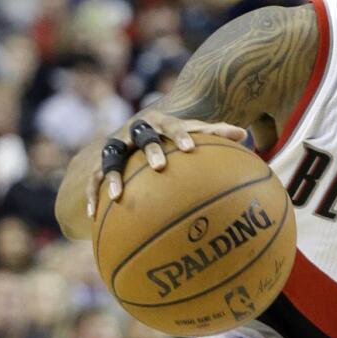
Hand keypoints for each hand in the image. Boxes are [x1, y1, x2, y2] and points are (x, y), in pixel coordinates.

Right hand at [85, 109, 246, 217]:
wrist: (131, 131)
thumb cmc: (171, 135)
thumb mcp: (191, 132)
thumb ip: (215, 133)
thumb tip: (244, 134)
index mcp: (159, 122)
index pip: (172, 126)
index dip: (180, 135)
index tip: (191, 148)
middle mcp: (134, 131)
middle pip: (141, 137)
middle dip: (150, 150)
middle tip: (161, 167)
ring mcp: (115, 146)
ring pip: (111, 159)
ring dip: (114, 176)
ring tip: (118, 196)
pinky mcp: (99, 163)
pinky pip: (93, 180)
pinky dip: (93, 195)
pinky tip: (93, 215)